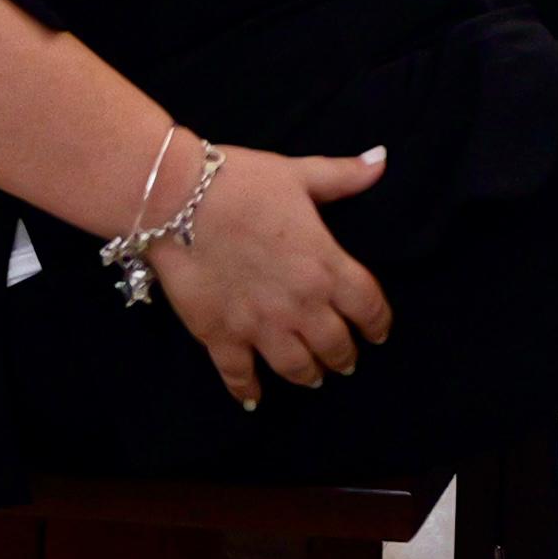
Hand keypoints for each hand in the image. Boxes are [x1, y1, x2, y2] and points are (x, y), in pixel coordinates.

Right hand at [144, 141, 391, 409]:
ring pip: (297, 367)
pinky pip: (239, 376)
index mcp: (326, 267)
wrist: (176, 198)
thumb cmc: (240, 182)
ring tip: (310, 377)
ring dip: (308, 374)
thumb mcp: (297, 174)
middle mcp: (302, 306)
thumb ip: (342, 175)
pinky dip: (248, 390)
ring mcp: (261, 326)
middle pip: (337, 346)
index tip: (376, 332)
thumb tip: (381, 161)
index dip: (378, 324)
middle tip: (343, 359)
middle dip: (343, 355)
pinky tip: (253, 397)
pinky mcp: (222, 336)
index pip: (370, 308)